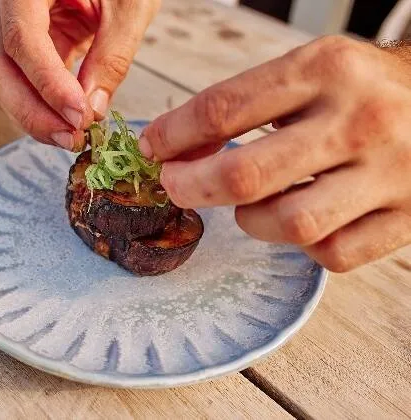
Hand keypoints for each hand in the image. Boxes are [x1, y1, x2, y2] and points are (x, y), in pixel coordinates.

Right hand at [0, 0, 159, 150]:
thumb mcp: (129, 7)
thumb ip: (112, 57)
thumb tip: (93, 111)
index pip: (22, 38)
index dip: (47, 83)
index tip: (78, 115)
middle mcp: (7, 2)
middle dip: (30, 110)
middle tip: (69, 139)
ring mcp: (11, 21)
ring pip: (4, 77)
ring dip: (33, 114)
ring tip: (70, 138)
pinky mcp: (27, 40)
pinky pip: (23, 77)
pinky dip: (43, 104)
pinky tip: (66, 122)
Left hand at [139, 36, 410, 271]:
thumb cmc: (362, 89)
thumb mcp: (310, 70)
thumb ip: (246, 104)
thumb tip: (177, 148)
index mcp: (325, 70)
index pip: (224, 110)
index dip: (173, 135)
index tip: (152, 148)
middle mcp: (359, 120)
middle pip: (246, 176)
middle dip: (192, 187)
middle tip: (175, 185)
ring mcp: (388, 173)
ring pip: (290, 223)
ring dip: (251, 220)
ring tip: (249, 204)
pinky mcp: (408, 218)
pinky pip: (333, 253)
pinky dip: (304, 245)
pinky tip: (302, 220)